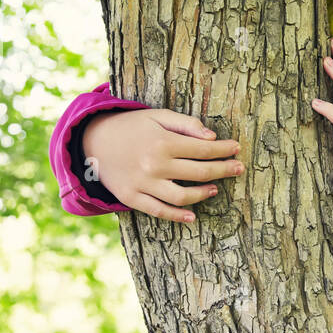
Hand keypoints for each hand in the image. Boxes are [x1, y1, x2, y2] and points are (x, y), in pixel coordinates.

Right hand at [81, 108, 243, 222]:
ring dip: (204, 194)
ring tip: (215, 188)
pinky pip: (159, 211)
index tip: (237, 149)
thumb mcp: (157, 116)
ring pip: (183, 197)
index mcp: (163, 142)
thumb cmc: (131, 127)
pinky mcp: (132, 198)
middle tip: (238, 168)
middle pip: (199, 173)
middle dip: (223, 170)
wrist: (93, 141)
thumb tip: (212, 137)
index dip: (224, 150)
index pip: (204, 149)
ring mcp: (143, 184)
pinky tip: (193, 216)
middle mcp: (155, 165)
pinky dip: (178, 216)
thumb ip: (186, 124)